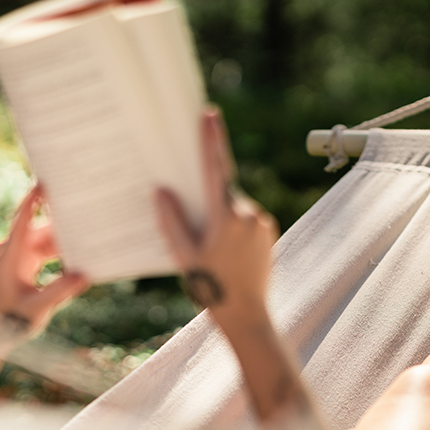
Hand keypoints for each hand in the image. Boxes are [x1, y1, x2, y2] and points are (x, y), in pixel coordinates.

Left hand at [0, 184, 89, 353]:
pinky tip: (77, 256)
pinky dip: (58, 253)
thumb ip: (60, 291)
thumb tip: (84, 275)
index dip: (33, 200)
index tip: (44, 182)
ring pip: (43, 241)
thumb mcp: (37, 308)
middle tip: (84, 212)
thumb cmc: (7, 322)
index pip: (22, 221)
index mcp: (11, 257)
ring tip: (87, 235)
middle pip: (39, 229)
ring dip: (63, 241)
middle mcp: (11, 252)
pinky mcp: (21, 266)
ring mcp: (16, 258)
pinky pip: (42, 252)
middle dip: (62, 223)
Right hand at [155, 107, 278, 322]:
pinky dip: (231, 224)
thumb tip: (161, 191)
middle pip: (222, 189)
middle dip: (206, 196)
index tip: (208, 115)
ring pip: (233, 205)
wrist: (247, 314)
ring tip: (211, 249)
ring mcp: (262, 222)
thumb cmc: (211, 288)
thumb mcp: (183, 256)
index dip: (210, 140)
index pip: (215, 169)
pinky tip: (223, 251)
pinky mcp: (268, 231)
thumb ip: (172, 221)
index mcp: (226, 216)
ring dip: (219, 214)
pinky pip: (244, 218)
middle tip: (197, 219)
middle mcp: (248, 214)